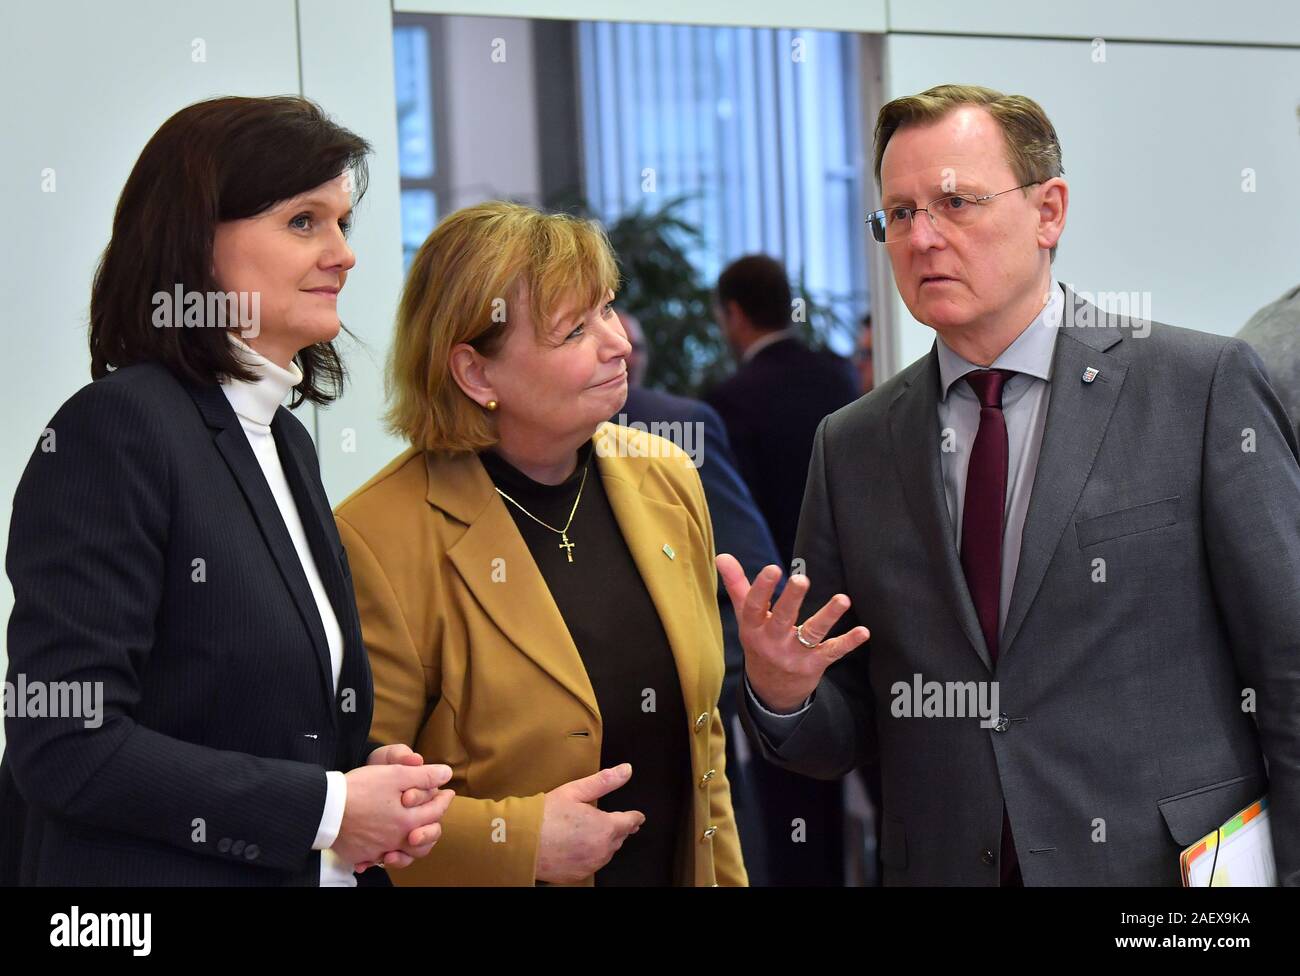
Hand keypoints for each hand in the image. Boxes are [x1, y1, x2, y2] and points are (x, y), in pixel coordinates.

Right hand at [332, 763, 454, 872]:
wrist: (324, 807)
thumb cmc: (360, 788)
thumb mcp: (395, 773)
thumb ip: (423, 776)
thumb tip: (446, 775)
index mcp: (408, 820)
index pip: (436, 812)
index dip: (444, 799)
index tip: (447, 792)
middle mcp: (396, 840)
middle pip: (424, 840)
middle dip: (432, 826)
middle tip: (433, 816)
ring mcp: (378, 850)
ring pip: (403, 855)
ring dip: (411, 847)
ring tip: (412, 836)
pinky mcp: (361, 855)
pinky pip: (376, 860)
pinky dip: (382, 856)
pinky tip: (383, 848)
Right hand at [535, 764, 644, 883]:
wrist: (521, 841)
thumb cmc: (545, 815)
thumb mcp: (575, 791)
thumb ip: (604, 781)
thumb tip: (625, 770)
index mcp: (605, 827)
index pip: (629, 822)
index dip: (635, 818)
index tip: (638, 817)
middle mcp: (601, 849)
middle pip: (618, 838)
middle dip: (617, 829)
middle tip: (615, 823)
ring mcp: (590, 864)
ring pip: (606, 852)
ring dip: (604, 842)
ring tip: (594, 833)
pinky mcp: (578, 874)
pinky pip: (592, 863)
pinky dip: (590, 855)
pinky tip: (580, 847)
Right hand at [715, 553, 869, 712]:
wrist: (771, 691)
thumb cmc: (759, 643)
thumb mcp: (746, 617)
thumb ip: (737, 585)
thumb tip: (722, 556)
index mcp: (753, 628)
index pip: (754, 606)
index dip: (762, 588)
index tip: (773, 569)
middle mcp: (772, 642)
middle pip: (782, 618)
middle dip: (792, 599)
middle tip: (802, 579)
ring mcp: (794, 655)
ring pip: (811, 634)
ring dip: (828, 616)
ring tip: (842, 600)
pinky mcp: (814, 665)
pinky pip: (832, 652)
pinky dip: (848, 642)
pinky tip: (863, 632)